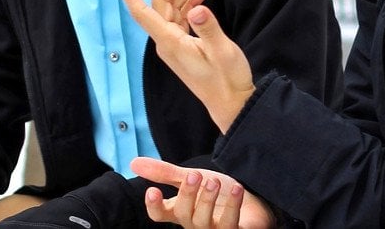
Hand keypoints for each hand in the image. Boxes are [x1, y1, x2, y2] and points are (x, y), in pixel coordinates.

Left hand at [114, 0, 255, 132]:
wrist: (232, 103)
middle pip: (162, 3)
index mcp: (170, 42)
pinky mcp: (183, 46)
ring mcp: (174, 44)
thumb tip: (197, 7)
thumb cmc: (227, 79)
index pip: (143, 12)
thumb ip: (209, 28)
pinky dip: (189, 2)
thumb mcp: (222, 51)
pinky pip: (180, 18)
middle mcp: (167, 42)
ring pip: (172, 9)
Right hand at [130, 157, 272, 228]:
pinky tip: (237, 189)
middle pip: (183, 214)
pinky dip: (233, 206)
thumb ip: (165, 173)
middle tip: (195, 175)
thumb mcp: (190, 178)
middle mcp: (194, 223)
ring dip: (208, 201)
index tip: (151, 191)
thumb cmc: (217, 191)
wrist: (250, 200)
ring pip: (204, 222)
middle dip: (188, 195)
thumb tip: (133, 162)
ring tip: (213, 182)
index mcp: (181, 211)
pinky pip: (231, 224)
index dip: (154, 206)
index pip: (160, 214)